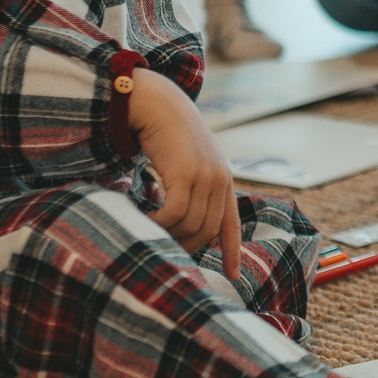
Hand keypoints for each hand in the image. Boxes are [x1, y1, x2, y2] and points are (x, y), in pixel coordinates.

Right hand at [125, 66, 240, 272]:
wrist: (157, 102)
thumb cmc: (165, 132)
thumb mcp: (185, 161)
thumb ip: (190, 186)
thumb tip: (179, 218)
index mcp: (223, 180)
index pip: (231, 223)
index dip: (232, 251)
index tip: (232, 275)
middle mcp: (219, 180)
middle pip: (207, 230)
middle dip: (187, 246)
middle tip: (164, 249)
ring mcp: (205, 176)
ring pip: (190, 224)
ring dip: (168, 234)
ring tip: (149, 229)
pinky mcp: (186, 173)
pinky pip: (174, 213)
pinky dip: (159, 222)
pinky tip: (145, 218)